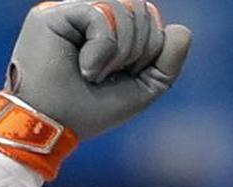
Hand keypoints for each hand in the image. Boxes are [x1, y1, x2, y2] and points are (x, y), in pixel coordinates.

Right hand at [7, 0, 191, 139]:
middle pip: (139, 8)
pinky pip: (100, 12)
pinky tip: (87, 68)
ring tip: (95, 73)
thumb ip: (167, 62)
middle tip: (109, 76)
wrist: (51, 128)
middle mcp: (88, 17)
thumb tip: (182, 29)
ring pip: (124, 7)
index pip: (147, 18)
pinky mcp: (52, 14)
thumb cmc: (90, 112)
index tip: (125, 76)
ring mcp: (69, 12)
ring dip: (121, 49)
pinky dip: (103, 46)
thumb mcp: (142, 89)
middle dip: (138, 48)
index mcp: (108, 30)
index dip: (149, 48)